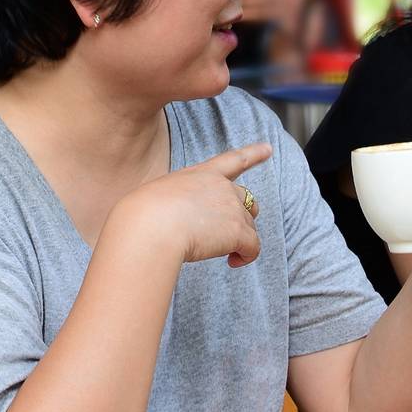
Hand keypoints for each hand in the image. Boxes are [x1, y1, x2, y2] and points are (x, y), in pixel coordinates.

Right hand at [108, 141, 271, 268]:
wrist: (150, 226)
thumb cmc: (143, 216)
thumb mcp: (160, 198)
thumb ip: (178, 203)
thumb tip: (179, 225)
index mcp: (201, 174)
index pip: (233, 160)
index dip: (253, 154)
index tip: (268, 148)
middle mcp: (221, 186)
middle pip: (246, 200)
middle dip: (242, 217)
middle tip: (224, 237)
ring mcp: (232, 207)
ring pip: (249, 226)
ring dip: (239, 241)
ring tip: (222, 255)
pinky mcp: (237, 231)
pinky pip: (253, 247)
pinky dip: (245, 256)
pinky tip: (232, 262)